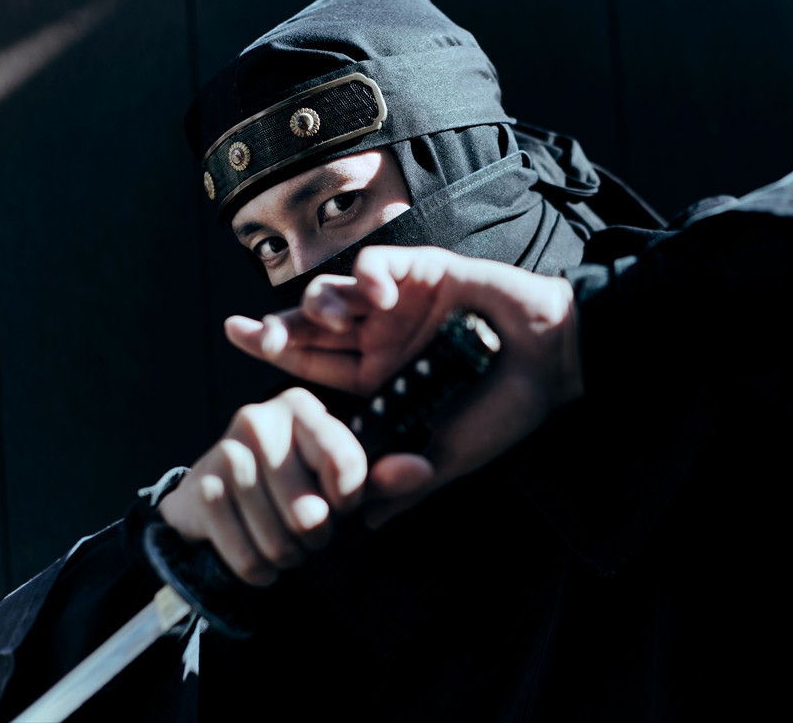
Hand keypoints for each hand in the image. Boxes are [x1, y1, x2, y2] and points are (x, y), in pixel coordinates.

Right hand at [157, 387, 366, 585]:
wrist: (212, 496)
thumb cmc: (291, 482)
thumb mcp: (341, 477)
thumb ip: (384, 476)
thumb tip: (423, 471)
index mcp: (301, 406)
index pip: (345, 465)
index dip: (348, 499)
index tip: (340, 502)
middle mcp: (259, 421)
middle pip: (310, 512)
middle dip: (316, 535)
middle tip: (309, 528)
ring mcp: (225, 454)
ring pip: (278, 540)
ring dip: (288, 556)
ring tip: (284, 540)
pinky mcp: (201, 492)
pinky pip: (247, 557)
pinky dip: (260, 570)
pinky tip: (260, 556)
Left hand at [224, 246, 582, 524]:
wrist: (555, 362)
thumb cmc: (507, 408)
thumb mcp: (449, 454)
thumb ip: (405, 483)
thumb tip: (366, 527)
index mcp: (381, 376)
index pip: (315, 364)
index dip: (275, 350)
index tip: (237, 339)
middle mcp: (383, 336)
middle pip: (312, 326)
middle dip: (279, 325)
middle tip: (255, 334)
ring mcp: (401, 302)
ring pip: (334, 291)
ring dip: (320, 302)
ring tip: (329, 319)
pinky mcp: (424, 271)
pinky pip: (377, 264)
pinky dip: (368, 275)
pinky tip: (380, 295)